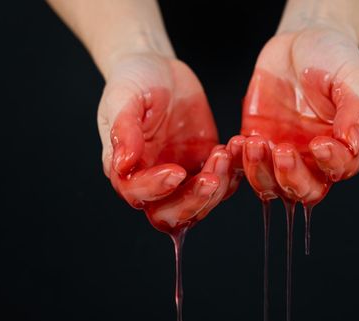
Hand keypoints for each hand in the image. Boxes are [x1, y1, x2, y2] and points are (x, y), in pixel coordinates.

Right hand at [98, 53, 240, 232]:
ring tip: (224, 153)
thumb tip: (123, 164)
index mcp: (127, 168)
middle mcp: (153, 180)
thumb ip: (123, 130)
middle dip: (192, 202)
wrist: (158, 67)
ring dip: (216, 188)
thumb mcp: (123, 97)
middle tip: (211, 179)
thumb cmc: (134, 81)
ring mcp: (182, 175)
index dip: (156, 189)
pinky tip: (235, 147)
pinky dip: (232, 172)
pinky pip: (223, 183)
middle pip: (169, 215)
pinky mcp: (205, 164)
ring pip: (200, 205)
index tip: (175, 171)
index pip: (137, 194)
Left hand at [241, 23, 358, 204]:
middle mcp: (310, 157)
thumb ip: (353, 110)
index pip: (341, 169)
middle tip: (283, 151)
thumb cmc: (332, 58)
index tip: (320, 143)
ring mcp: (280, 152)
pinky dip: (238, 160)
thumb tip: (352, 142)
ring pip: (270, 184)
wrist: (300, 39)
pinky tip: (238, 142)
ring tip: (255, 142)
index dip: (332, 163)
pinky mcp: (255, 141)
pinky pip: (243, 163)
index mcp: (340, 145)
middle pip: (304, 190)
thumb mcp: (349, 78)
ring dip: (260, 171)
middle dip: (292, 178)